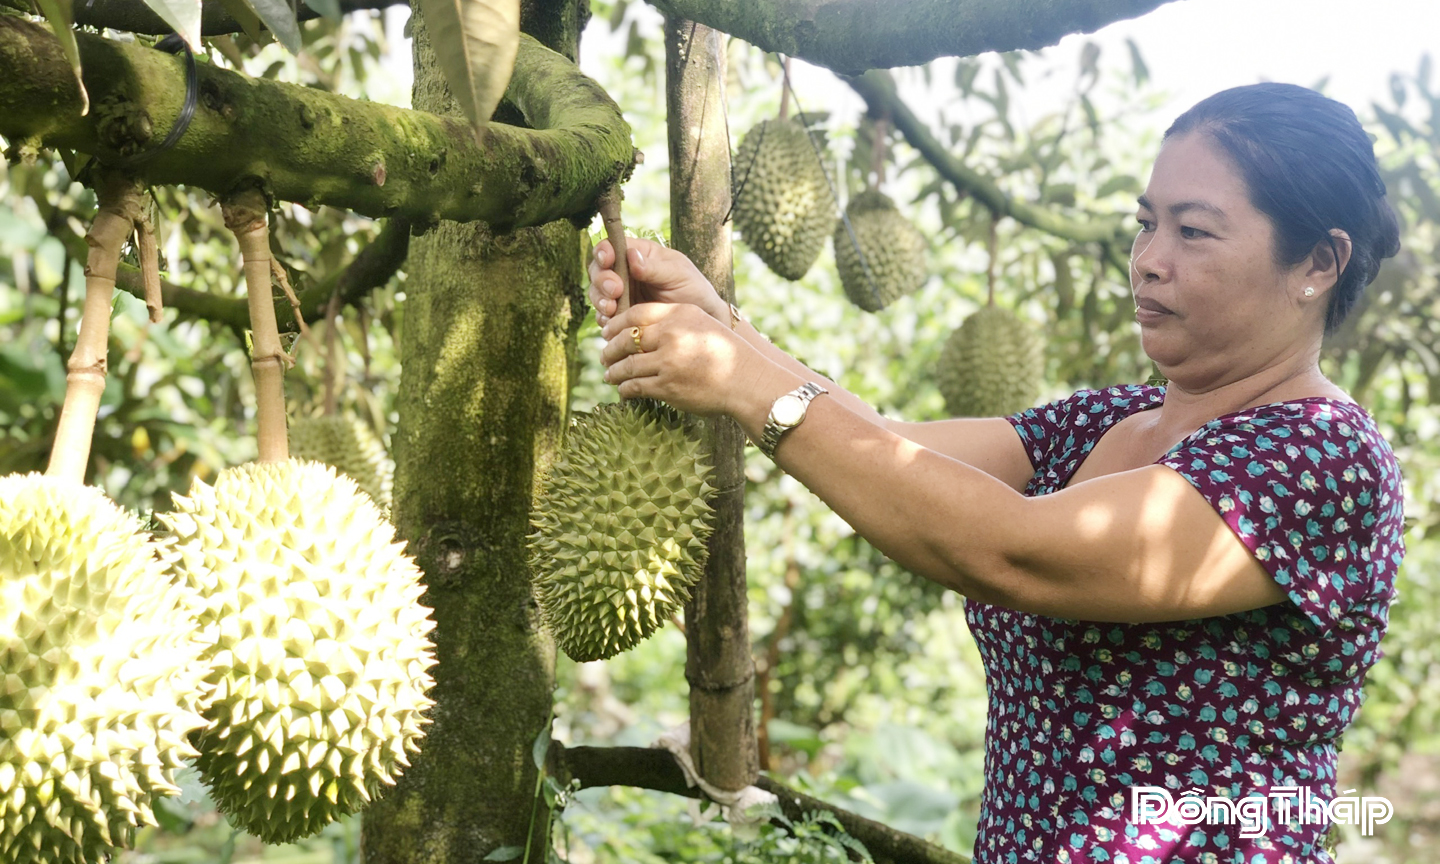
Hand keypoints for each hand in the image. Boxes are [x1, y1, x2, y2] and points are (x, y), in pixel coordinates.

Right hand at [588, 237, 728, 327]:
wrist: (701, 322)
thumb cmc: (694, 290)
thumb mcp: (678, 274)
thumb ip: (654, 268)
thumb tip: (631, 256)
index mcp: (639, 254)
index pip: (612, 246)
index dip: (604, 252)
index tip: (608, 260)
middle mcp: (626, 272)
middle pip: (598, 270)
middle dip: (601, 280)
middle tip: (614, 291)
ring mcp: (621, 294)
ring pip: (597, 293)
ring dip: (600, 300)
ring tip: (612, 309)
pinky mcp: (621, 315)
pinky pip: (604, 316)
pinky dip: (605, 319)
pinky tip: (613, 322)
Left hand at [600, 302, 781, 417]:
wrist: (747, 382)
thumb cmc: (727, 354)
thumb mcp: (703, 324)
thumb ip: (675, 321)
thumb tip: (642, 328)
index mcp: (680, 313)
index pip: (636, 314)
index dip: (617, 324)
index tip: (609, 332)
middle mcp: (672, 334)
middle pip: (626, 339)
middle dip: (610, 349)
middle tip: (605, 355)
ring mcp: (668, 361)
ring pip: (626, 365)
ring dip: (614, 371)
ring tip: (609, 375)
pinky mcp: (667, 386)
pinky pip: (635, 386)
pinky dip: (625, 389)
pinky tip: (623, 390)